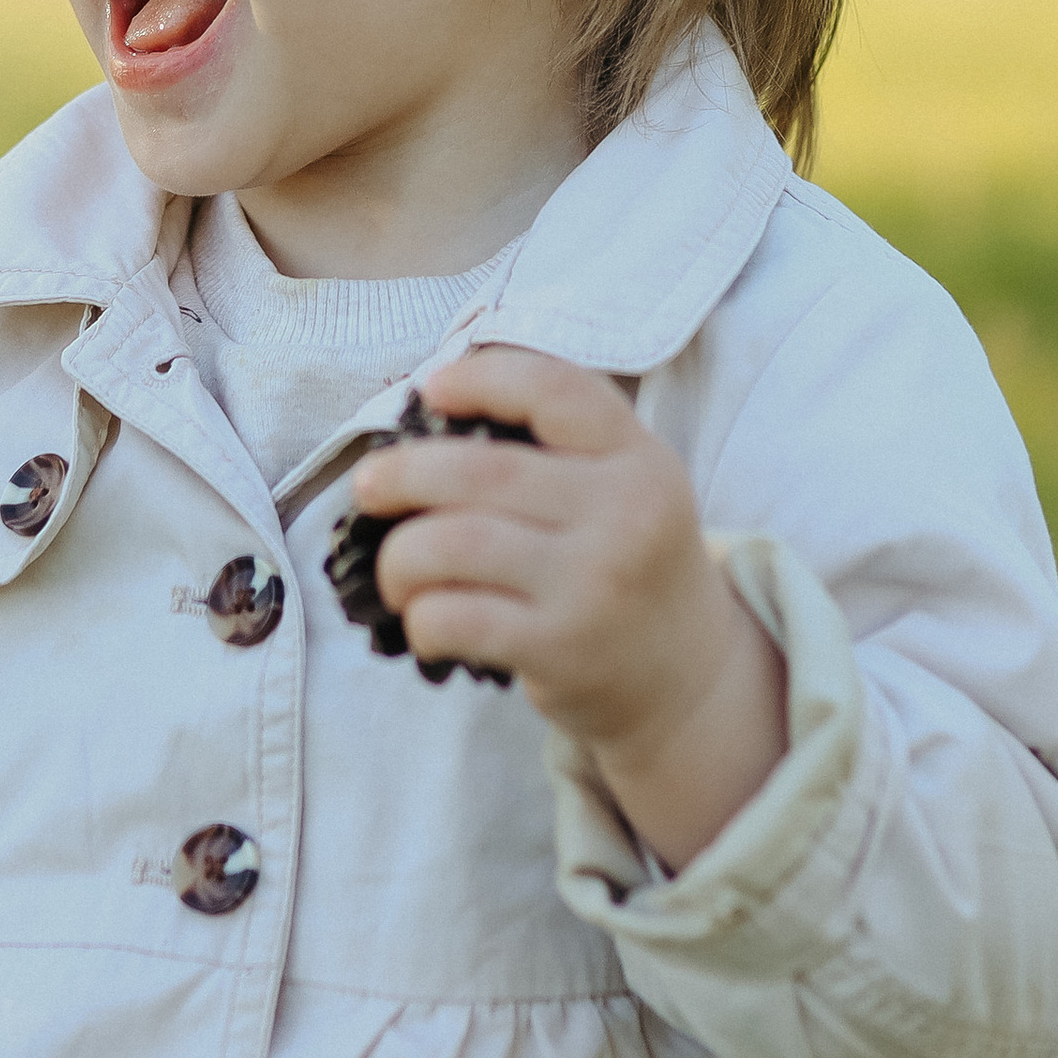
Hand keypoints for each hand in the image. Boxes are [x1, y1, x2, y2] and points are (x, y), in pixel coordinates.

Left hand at [348, 347, 787, 871]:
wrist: (688, 679)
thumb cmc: (626, 565)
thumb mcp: (627, 488)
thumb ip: (556, 446)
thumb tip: (428, 412)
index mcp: (638, 459)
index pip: (554, 391)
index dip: (481, 378)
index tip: (433, 388)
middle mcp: (624, 515)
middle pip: (482, 473)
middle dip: (401, 474)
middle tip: (369, 488)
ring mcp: (592, 585)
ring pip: (453, 545)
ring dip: (399, 557)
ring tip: (397, 570)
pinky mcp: (561, 649)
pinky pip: (453, 617)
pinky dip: (419, 616)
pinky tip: (425, 619)